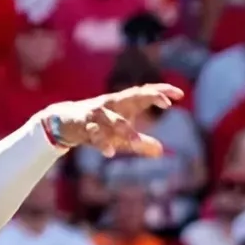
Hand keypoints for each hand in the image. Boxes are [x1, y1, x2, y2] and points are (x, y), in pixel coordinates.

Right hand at [45, 83, 183, 156]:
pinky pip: (94, 134)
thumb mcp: (121, 136)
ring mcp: (97, 113)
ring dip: (126, 130)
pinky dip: (102, 143)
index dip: (161, 91)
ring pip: (114, 120)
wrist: (64, 122)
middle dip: (150, 97)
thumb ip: (141, 143)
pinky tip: (110, 153)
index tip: (180, 94)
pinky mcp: (84, 125)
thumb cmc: (98, 127)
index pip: (145, 93)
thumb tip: (160, 152)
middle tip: (166, 103)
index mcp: (123, 103)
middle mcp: (112, 104)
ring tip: (137, 143)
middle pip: (133, 96)